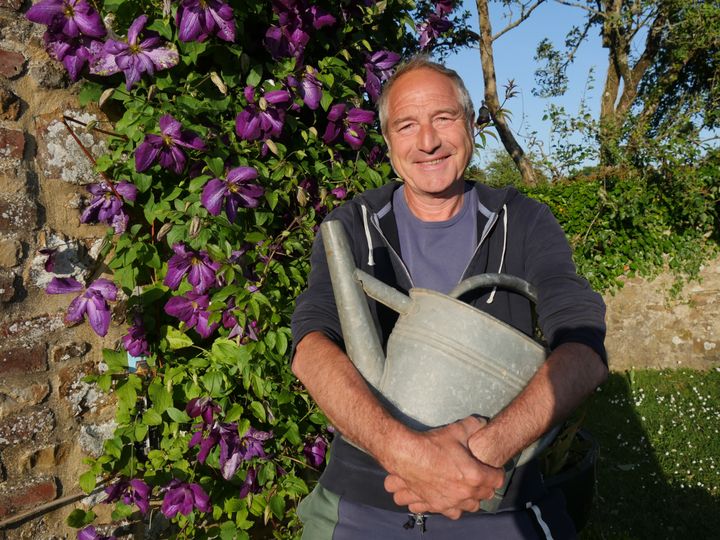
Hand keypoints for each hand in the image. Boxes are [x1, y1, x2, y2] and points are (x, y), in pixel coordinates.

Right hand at [383, 416, 503, 518]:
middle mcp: (464, 493)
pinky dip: (451, 507)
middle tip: (480, 477)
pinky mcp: (435, 505)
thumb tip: (482, 422)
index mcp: (474, 476)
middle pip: (485, 496)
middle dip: (484, 487)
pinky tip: (448, 498)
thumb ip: (473, 425)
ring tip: (466, 490)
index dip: (496, 472)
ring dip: (470, 499)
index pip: (497, 480)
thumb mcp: (456, 430)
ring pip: (469, 507)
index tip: (493, 468)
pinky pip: (450, 513)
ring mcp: (449, 502)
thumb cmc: (432, 444)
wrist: (407, 455)